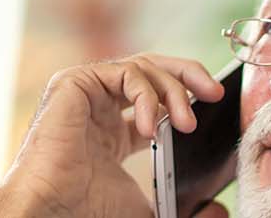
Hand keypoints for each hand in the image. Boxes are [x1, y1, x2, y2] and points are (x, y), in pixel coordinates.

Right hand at [0, 54, 223, 216]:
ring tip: (186, 124)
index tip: (214, 104)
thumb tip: (219, 211)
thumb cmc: (87, 210)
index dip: (184, 96)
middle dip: (188, 76)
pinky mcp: (74, 82)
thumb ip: (181, 204)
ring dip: (174, 91)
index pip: (154, 96)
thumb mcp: (148, 204)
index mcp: (112, 129)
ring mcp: (85, 90)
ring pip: (143, 67)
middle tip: (215, 93)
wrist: (51, 207)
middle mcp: (98, 104)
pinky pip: (125, 72)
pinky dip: (147, 95)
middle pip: (152, 70)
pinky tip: (153, 126)